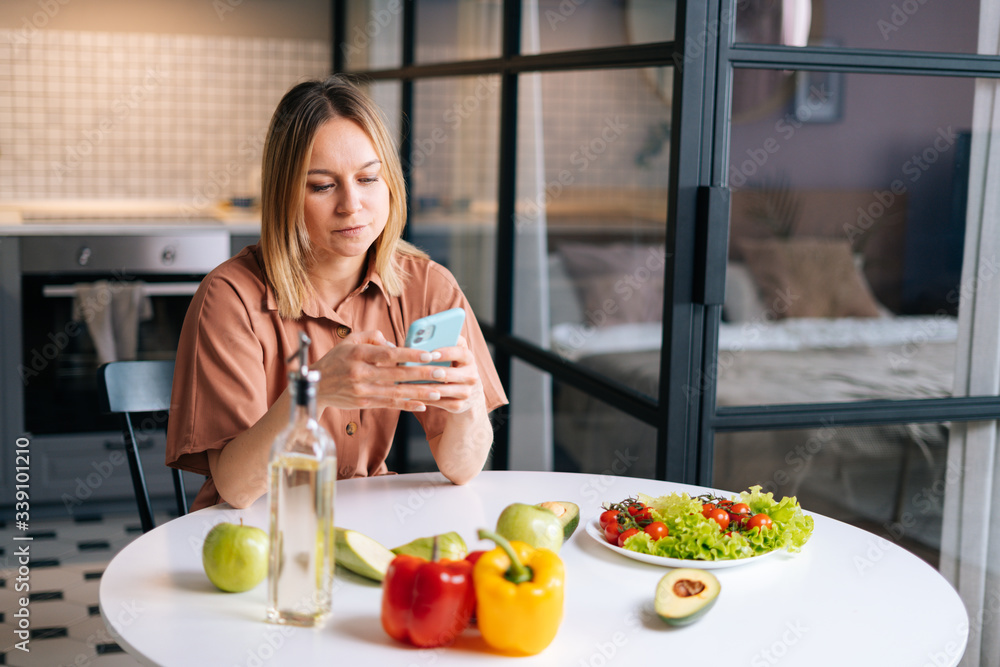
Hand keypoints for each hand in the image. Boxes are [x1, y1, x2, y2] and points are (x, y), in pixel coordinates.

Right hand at [311, 330, 471, 411]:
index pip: (388, 354)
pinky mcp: (363, 403)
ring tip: (438, 391)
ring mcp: (361, 391)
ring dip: (419, 393)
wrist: (315, 386)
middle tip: (442, 372)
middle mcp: (359, 374)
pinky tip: (422, 405)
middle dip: (422, 374)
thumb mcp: (349, 341)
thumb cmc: (336, 360)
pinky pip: (389, 404)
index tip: (429, 354)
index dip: (410, 355)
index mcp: (357, 354)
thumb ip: (372, 337)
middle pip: (397, 375)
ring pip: (396, 392)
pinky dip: (406, 405)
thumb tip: (394, 345)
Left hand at [416, 336, 483, 414]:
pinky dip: (423, 400)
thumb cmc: (452, 366)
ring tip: (405, 384)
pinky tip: (410, 396)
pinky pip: (439, 403)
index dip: (446, 353)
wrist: (468, 392)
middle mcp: (471, 375)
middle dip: (432, 373)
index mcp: (469, 359)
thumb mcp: (453, 354)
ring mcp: (466, 392)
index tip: (430, 353)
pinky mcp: (459, 406)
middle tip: (415, 371)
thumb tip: (418, 337)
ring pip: (442, 391)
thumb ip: (442, 342)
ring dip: (422, 388)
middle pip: (451, 374)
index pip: (461, 353)